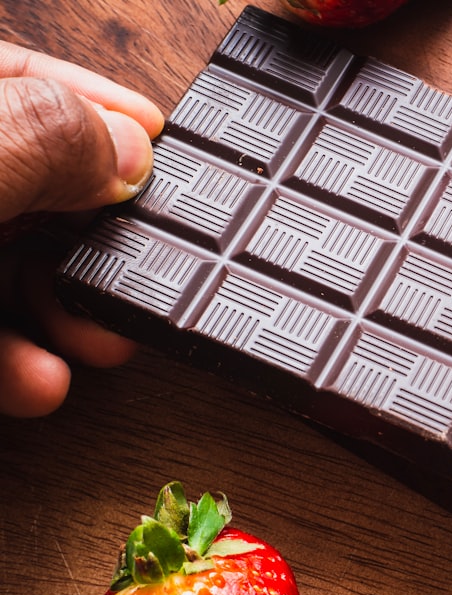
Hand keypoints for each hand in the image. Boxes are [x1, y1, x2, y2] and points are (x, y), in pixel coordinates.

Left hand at [0, 41, 162, 416]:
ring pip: (5, 264)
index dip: (97, 104)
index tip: (160, 138)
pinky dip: (13, 363)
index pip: (19, 76)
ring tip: (104, 348)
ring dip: (66, 315)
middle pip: (28, 183)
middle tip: (145, 269)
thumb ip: (46, 138)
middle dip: (96, 238)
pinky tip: (39, 385)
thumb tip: (125, 150)